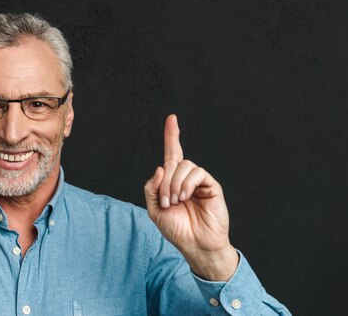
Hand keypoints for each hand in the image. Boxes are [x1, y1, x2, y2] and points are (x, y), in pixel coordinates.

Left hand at [144, 114, 238, 280]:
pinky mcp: (211, 186)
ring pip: (184, 166)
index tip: (172, 118)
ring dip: (174, 184)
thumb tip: (160, 167)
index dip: (171, 135)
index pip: (172, 153)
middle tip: (166, 201)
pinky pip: (197, 173)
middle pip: (172, 162)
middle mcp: (186, 177)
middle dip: (164, 181)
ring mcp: (199, 181)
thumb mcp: (154, 209)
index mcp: (172, 180)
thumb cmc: (176, 229)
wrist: (195, 244)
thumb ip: (151, 188)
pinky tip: (185, 197)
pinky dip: (187, 184)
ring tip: (175, 201)